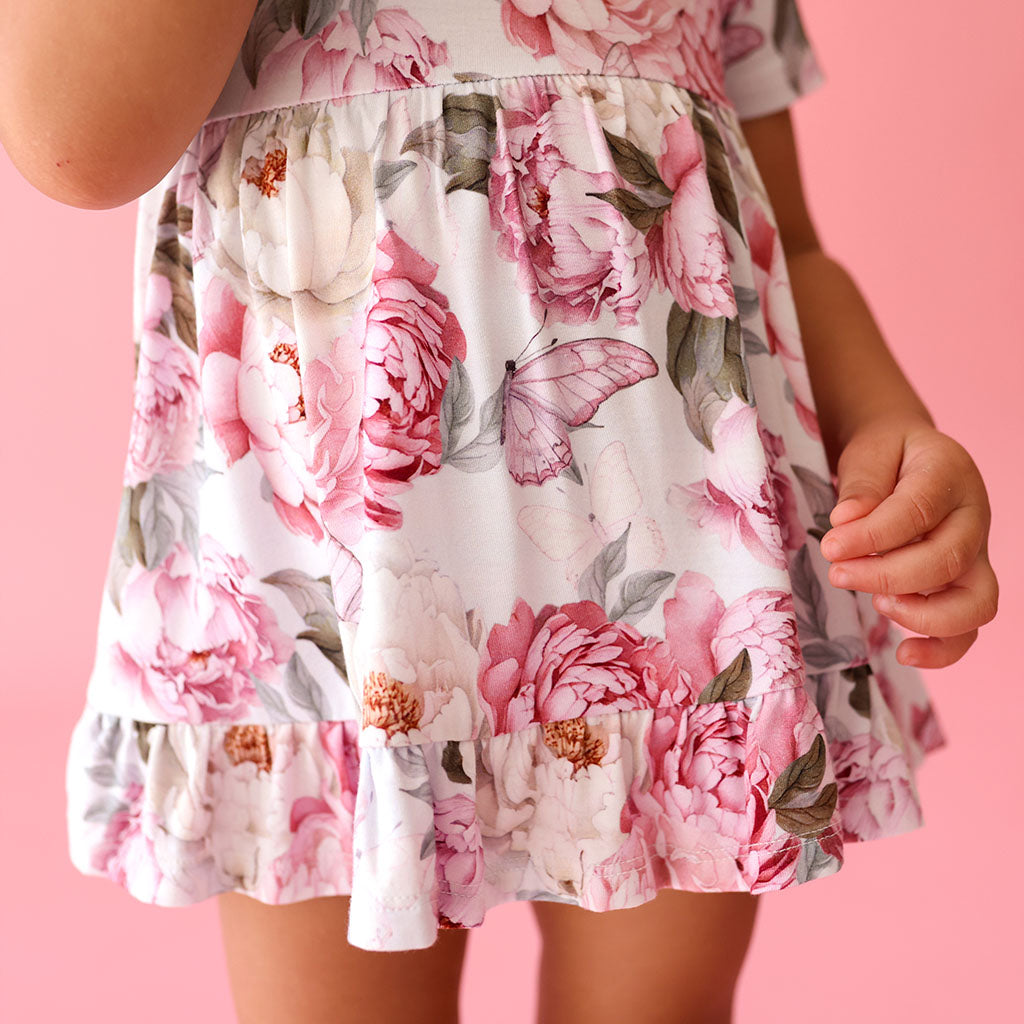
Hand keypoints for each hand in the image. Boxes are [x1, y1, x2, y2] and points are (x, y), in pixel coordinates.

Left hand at [818, 412, 998, 667]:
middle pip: (946, 560)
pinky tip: (904, 654)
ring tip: (876, 604)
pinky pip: (969, 629)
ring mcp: (975, 556)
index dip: (873, 534)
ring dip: (921, 614)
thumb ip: (863, 483)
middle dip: (885, 575)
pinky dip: (942, 650)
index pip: (918, 510)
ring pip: (974, 602)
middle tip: (839, 573)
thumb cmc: (887, 454)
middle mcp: (973, 517)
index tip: (831, 544)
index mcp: (949, 474)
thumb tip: (848, 520)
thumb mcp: (870, 450)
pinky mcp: (966, 586)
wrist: (907, 455)